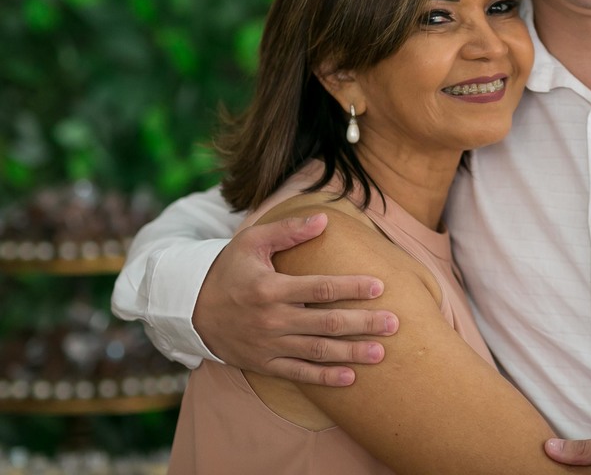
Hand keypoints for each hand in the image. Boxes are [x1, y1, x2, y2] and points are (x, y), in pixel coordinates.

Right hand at [193, 213, 398, 385]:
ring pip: (317, 351)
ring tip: (381, 353)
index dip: (351, 288)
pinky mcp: (264, 363)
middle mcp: (271, 320)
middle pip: (326, 324)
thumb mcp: (252, 242)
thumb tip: (324, 219)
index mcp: (270, 289)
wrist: (190, 309)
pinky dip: (324, 378)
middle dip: (363, 324)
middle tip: (394, 323)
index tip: (380, 286)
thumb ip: (288, 230)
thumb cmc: (228, 270)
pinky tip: (350, 377)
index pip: (320, 289)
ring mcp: (268, 345)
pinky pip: (298, 373)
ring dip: (351, 353)